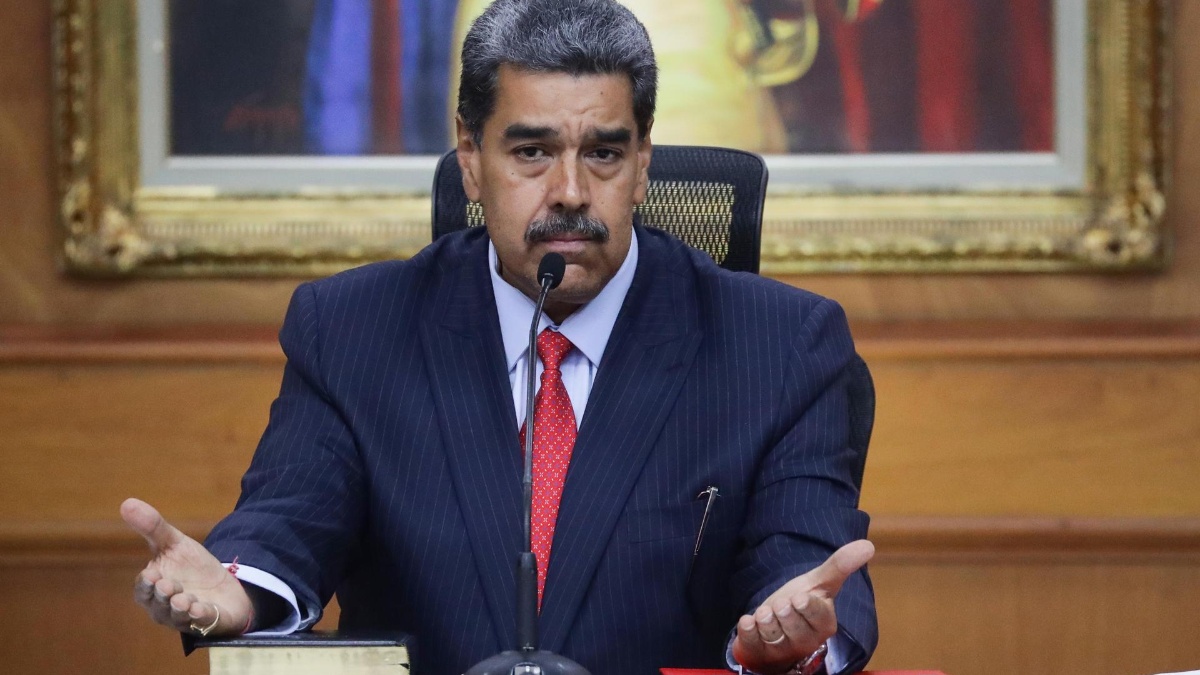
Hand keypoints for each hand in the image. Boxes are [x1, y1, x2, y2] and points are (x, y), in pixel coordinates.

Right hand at [120, 498, 252, 637]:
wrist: (224, 586)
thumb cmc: (191, 568)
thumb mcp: (174, 544)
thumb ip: (153, 527)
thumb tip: (126, 502)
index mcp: (153, 590)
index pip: (144, 589)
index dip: (146, 584)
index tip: (151, 574)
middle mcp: (165, 608)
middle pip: (158, 606)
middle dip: (162, 596)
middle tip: (169, 585)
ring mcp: (187, 618)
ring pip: (178, 617)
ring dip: (180, 608)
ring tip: (184, 599)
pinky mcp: (209, 622)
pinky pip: (202, 623)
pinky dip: (201, 617)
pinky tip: (201, 609)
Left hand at [731, 539, 874, 674]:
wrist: (778, 622)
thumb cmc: (801, 602)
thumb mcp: (820, 583)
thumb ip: (840, 566)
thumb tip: (868, 545)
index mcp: (824, 624)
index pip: (817, 616)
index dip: (805, 605)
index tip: (798, 597)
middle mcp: (806, 641)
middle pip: (792, 625)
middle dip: (782, 609)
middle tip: (781, 604)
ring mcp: (783, 650)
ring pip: (772, 633)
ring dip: (764, 618)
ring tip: (766, 613)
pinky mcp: (760, 652)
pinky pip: (751, 641)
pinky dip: (747, 629)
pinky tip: (748, 620)